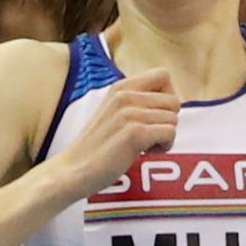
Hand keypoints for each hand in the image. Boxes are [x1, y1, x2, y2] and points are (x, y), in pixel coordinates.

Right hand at [47, 65, 180, 195]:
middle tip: (147, 135)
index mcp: (120, 87)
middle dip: (167, 121)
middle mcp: (124, 95)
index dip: (168, 96)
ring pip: (173, 118)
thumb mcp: (113, 111)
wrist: (72, 170)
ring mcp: (129, 113)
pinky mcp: (134, 133)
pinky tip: (144, 152)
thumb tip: (173, 100)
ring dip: (164, 136)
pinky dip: (164, 147)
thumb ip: (137, 101)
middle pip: (173, 100)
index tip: (154, 115)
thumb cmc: (97, 146)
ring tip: (142, 145)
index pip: (163, 75)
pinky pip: (170, 133)